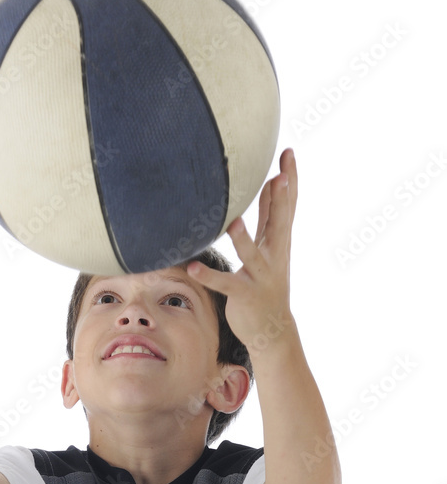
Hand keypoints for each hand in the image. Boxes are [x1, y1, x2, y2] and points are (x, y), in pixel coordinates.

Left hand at [187, 148, 297, 353]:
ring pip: (252, 256)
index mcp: (279, 244)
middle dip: (281, 202)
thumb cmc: (267, 284)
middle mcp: (274, 258)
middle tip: (280, 177)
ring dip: (243, 240)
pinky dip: (209, 277)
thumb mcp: (271, 249)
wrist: (273, 330)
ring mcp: (260, 277)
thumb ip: (269, 218)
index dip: (290, 181)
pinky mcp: (244, 296)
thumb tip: (271, 184)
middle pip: (280, 226)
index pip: (287, 208)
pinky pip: (225, 285)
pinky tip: (193, 268)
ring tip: (232, 222)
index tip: (288, 153)